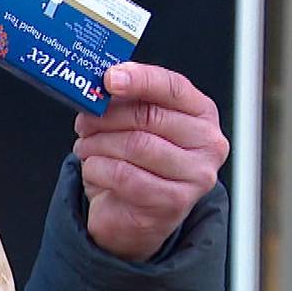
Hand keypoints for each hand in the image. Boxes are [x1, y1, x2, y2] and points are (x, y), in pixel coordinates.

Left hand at [72, 62, 228, 261]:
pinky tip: (94, 169)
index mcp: (200, 113)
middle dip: (105, 117)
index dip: (139, 79)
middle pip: (148, 116)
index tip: (109, 78)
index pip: (172, 87)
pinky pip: (123, 175)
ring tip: (85, 147)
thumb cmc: (136, 160)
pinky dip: (97, 168)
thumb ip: (126, 100)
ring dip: (97, 144)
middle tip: (83, 122)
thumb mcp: (135, 123)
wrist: (135, 211)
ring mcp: (196, 175)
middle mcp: (207, 142)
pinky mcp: (174, 201)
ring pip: (134, 145)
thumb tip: (103, 83)